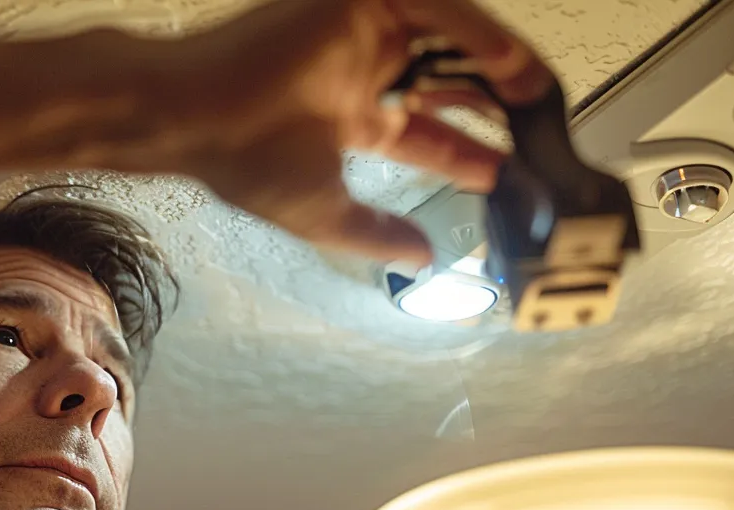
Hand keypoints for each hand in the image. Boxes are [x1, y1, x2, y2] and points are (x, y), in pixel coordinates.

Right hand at [159, 0, 554, 264]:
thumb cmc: (243, 162)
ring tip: (535, 92)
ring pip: (448, 38)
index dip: (471, 155)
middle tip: (537, 128)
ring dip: (497, 63)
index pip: (427, 135)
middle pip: (447, 80)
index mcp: (350, 118)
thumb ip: (376, 234)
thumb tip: (424, 259)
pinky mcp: (359, 3)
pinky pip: (432, 6)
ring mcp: (362, 35)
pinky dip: (473, 31)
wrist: (196, 116)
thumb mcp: (325, 214)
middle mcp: (360, 72)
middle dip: (496, 103)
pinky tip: (504, 61)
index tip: (508, 175)